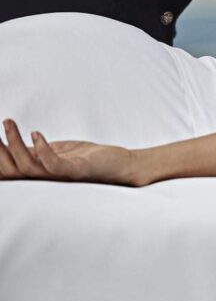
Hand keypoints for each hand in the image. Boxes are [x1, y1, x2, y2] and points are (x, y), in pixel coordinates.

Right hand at [0, 119, 139, 185]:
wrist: (120, 165)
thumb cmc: (85, 159)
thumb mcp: (53, 153)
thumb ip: (33, 152)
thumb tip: (10, 144)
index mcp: (36, 174)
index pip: (6, 170)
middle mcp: (44, 180)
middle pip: (10, 170)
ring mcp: (59, 178)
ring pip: (27, 167)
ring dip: (14, 143)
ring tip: (8, 121)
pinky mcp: (76, 172)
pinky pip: (54, 166)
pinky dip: (42, 150)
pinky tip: (36, 133)